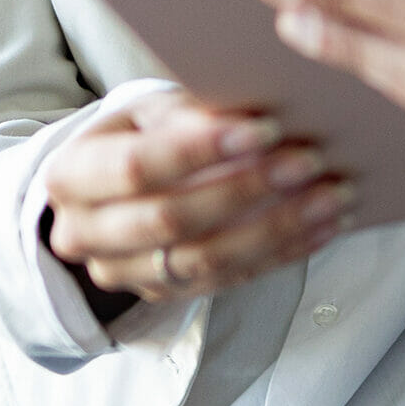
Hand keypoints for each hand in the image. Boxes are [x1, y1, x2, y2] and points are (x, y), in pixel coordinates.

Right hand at [43, 89, 354, 304]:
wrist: (110, 188)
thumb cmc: (142, 132)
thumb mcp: (151, 109)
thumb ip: (190, 112)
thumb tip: (256, 111)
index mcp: (72, 175)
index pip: (136, 167)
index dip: (201, 150)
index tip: (266, 129)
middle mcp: (84, 234)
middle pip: (172, 220)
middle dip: (247, 190)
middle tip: (310, 162)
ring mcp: (123, 274)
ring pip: (204, 261)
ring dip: (276, 228)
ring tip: (331, 197)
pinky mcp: (163, 296)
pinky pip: (228, 281)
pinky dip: (282, 253)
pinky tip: (324, 226)